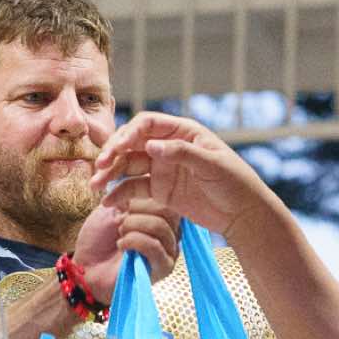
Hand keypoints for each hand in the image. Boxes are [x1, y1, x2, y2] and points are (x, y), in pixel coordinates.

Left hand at [70, 187, 181, 303]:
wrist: (85, 268)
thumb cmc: (98, 240)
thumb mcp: (112, 208)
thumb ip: (130, 195)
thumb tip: (146, 184)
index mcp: (160, 216)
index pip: (165, 198)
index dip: (143, 195)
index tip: (122, 203)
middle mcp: (170, 232)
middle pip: (167, 210)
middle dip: (138, 210)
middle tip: (120, 221)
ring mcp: (169, 251)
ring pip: (160, 227)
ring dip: (133, 226)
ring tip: (120, 233)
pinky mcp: (163, 267)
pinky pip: (155, 246)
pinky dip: (133, 241)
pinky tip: (121, 245)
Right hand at [90, 113, 277, 246]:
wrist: (243, 214)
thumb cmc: (235, 182)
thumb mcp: (211, 164)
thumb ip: (181, 153)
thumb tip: (150, 145)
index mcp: (182, 132)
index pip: (146, 124)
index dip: (128, 134)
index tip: (117, 148)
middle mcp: (167, 147)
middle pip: (131, 143)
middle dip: (113, 153)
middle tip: (100, 167)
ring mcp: (162, 169)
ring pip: (128, 166)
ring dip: (110, 173)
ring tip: (95, 186)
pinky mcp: (160, 191)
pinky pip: (134, 188)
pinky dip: (119, 194)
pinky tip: (108, 202)